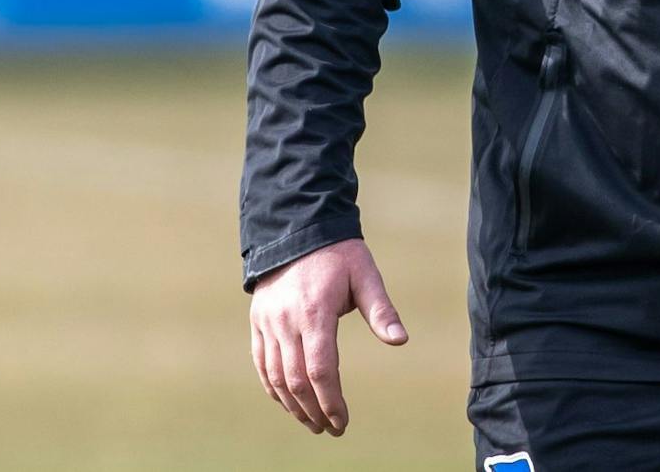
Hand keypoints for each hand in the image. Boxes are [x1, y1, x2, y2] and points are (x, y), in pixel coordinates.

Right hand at [249, 238, 406, 436]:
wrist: (296, 231)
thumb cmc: (339, 255)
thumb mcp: (366, 276)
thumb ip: (382, 310)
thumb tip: (401, 341)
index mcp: (315, 312)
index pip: (321, 370)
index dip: (331, 400)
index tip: (343, 421)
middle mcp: (286, 322)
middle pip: (297, 380)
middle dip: (314, 411)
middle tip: (330, 429)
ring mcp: (268, 324)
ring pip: (275, 377)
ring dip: (292, 406)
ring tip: (312, 423)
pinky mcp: (258, 323)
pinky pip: (261, 364)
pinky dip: (273, 388)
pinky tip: (287, 403)